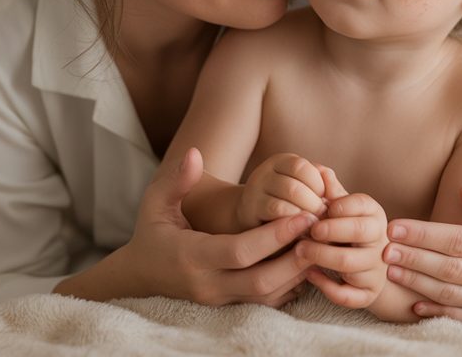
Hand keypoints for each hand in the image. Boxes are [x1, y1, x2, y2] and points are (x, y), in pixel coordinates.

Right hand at [122, 147, 318, 306]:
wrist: (141, 274)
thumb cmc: (151, 232)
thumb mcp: (155, 203)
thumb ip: (176, 180)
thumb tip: (194, 154)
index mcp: (191, 256)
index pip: (240, 251)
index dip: (274, 236)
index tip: (302, 216)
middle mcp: (207, 284)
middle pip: (261, 281)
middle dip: (295, 259)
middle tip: (320, 232)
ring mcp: (219, 299)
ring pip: (267, 296)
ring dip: (296, 274)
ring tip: (318, 245)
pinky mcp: (228, 306)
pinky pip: (265, 302)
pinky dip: (288, 286)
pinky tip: (303, 263)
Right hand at [236, 152, 327, 229]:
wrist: (253, 223)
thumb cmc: (290, 207)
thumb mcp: (307, 191)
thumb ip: (325, 187)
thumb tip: (337, 193)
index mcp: (281, 162)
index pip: (303, 168)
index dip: (319, 186)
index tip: (325, 202)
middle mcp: (264, 173)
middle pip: (294, 186)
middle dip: (313, 205)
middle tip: (322, 218)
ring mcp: (254, 192)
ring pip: (284, 203)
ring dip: (304, 215)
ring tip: (313, 225)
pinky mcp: (249, 212)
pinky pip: (276, 216)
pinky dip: (292, 224)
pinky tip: (299, 232)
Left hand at [299, 166, 388, 308]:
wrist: (370, 269)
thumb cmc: (348, 231)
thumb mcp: (343, 209)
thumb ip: (330, 191)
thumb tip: (317, 168)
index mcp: (374, 215)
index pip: (361, 204)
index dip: (337, 206)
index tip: (319, 208)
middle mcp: (380, 241)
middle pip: (357, 233)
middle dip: (328, 230)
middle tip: (306, 231)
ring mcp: (376, 269)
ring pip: (349, 265)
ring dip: (320, 256)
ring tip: (299, 249)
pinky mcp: (368, 294)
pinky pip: (348, 295)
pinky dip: (326, 286)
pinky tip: (310, 274)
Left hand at [383, 185, 461, 320]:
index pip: (460, 240)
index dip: (424, 235)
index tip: (394, 227)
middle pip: (451, 269)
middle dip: (413, 260)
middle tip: (382, 250)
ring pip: (453, 295)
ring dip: (418, 284)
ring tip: (390, 271)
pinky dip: (438, 313)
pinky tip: (415, 304)